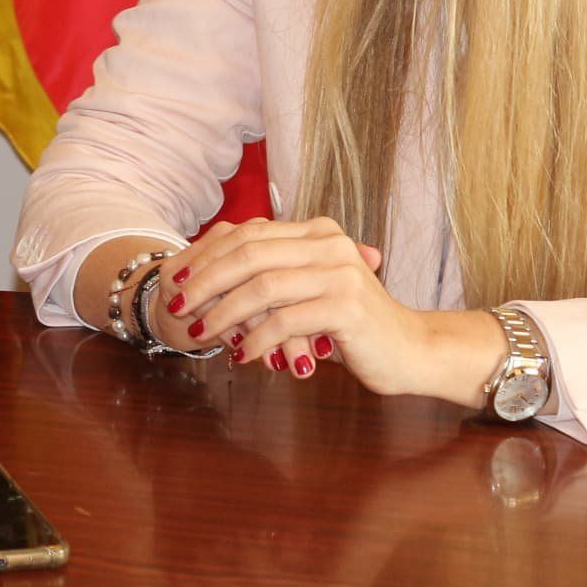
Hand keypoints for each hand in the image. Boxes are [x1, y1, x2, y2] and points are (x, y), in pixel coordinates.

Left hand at [149, 216, 481, 398]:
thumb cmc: (351, 324)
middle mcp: (328, 243)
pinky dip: (257, 339)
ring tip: (202, 334)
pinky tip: (242, 356)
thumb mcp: (308, 290)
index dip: (207, 256)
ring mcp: (340, 272)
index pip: (248, 234)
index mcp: (316, 231)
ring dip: (225, 314)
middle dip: (206, 282)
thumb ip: (271, 275)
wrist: (410, 350)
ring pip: (262, 287)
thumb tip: (203, 275)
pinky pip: (285, 321)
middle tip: (178, 306)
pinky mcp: (347, 306)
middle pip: (248, 254)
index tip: (176, 279)